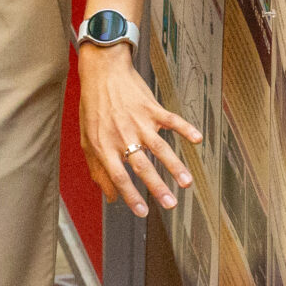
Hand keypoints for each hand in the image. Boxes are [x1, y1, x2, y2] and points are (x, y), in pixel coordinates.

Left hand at [78, 41, 198, 217]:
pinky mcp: (151, 108)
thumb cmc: (93, 108)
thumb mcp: (88, 140)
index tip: (143, 212)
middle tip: (170, 204)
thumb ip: (98, 170)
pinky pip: (171, 120)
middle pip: (142, 166)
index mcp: (105, 146)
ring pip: (159, 147)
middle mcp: (123, 136)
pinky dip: (185, 128)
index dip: (131, 196)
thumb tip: (110, 197)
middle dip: (157, 187)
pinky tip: (197, 138)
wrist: (103, 72)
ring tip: (186, 182)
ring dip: (174, 165)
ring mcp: (139, 121)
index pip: (119, 177)